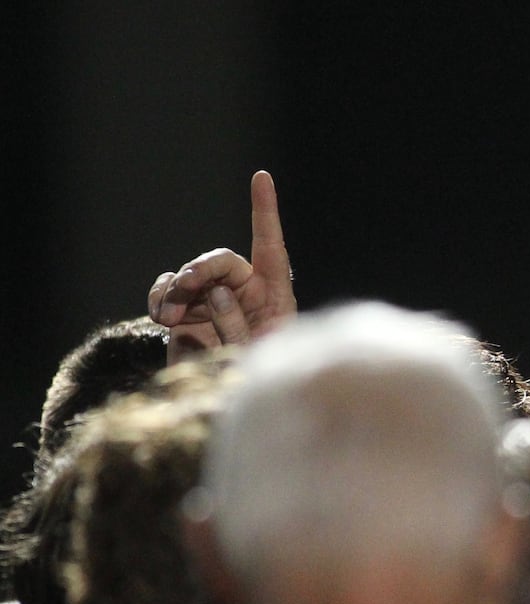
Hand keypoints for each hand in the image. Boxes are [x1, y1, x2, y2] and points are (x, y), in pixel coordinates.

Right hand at [149, 171, 296, 364]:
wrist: (231, 405)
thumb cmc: (260, 381)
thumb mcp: (256, 357)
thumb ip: (237, 325)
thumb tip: (217, 291)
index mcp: (274, 295)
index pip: (271, 246)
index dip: (265, 212)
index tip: (261, 177)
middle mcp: (245, 291)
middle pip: (221, 261)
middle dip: (200, 269)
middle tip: (185, 288)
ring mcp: (213, 301)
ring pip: (189, 276)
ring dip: (175, 291)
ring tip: (168, 317)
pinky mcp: (185, 315)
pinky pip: (167, 292)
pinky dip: (159, 297)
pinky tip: (161, 315)